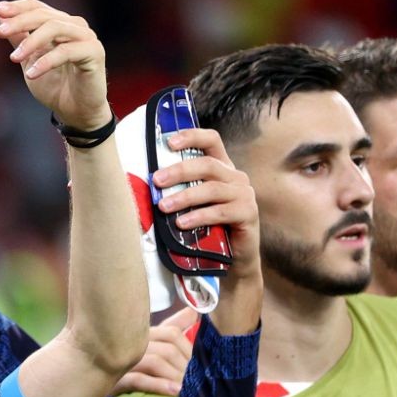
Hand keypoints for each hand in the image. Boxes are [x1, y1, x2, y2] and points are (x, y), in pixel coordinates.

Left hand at [0, 0, 109, 132]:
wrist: (76, 112)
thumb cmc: (55, 85)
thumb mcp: (29, 60)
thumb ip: (18, 38)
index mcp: (60, 24)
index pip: (37, 7)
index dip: (18, 7)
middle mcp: (75, 26)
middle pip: (44, 15)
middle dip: (19, 22)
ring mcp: (86, 37)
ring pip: (55, 28)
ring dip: (31, 42)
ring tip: (13, 58)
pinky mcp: (94, 52)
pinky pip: (67, 51)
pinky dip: (46, 62)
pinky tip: (31, 74)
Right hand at [112, 308, 195, 396]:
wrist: (92, 380)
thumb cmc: (125, 364)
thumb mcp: (151, 344)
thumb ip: (172, 327)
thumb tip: (193, 313)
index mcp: (142, 334)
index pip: (172, 332)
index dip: (189, 347)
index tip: (199, 363)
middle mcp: (133, 343)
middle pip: (168, 348)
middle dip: (186, 365)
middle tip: (197, 381)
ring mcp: (123, 361)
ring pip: (156, 362)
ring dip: (176, 376)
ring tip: (188, 390)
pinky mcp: (114, 380)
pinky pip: (139, 380)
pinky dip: (159, 386)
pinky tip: (175, 393)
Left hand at [149, 126, 261, 283]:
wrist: (232, 260)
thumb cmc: (208, 230)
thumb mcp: (193, 205)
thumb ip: (181, 189)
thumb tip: (148, 182)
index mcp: (222, 168)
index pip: (211, 141)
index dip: (192, 136)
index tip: (169, 142)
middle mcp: (235, 177)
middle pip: (207, 164)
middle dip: (179, 171)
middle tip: (156, 181)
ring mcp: (244, 194)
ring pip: (212, 189)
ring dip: (184, 197)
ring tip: (163, 207)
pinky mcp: (248, 213)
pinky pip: (220, 212)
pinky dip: (199, 217)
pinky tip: (182, 224)